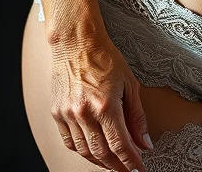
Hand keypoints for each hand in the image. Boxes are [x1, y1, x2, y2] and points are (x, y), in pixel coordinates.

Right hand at [49, 36, 152, 169]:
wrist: (76, 42)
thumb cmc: (105, 58)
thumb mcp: (129, 83)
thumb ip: (137, 116)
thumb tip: (144, 143)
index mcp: (106, 105)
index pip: (121, 145)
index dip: (131, 162)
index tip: (140, 170)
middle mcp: (85, 113)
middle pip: (102, 153)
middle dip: (117, 166)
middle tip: (128, 169)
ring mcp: (68, 114)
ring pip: (85, 151)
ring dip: (100, 161)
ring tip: (112, 162)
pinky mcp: (57, 113)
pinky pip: (69, 142)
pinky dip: (82, 151)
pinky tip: (92, 150)